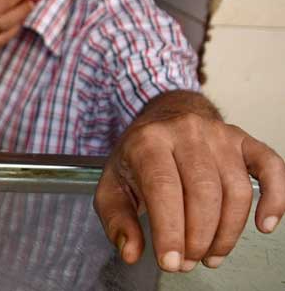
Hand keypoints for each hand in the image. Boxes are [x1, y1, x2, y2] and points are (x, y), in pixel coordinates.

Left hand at [94, 93, 284, 271]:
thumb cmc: (137, 157)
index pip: (164, 188)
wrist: (162, 119)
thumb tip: (130, 251)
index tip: (170, 261)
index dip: (170, 230)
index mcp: (148, 141)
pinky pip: (271, 168)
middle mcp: (186, 132)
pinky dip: (275, 198)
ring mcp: (219, 135)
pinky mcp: (245, 141)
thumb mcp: (112, 185)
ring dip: (227, 232)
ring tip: (210, 255)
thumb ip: (116, 220)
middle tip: (188, 261)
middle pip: (203, 192)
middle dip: (198, 237)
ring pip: (236, 189)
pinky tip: (264, 225)